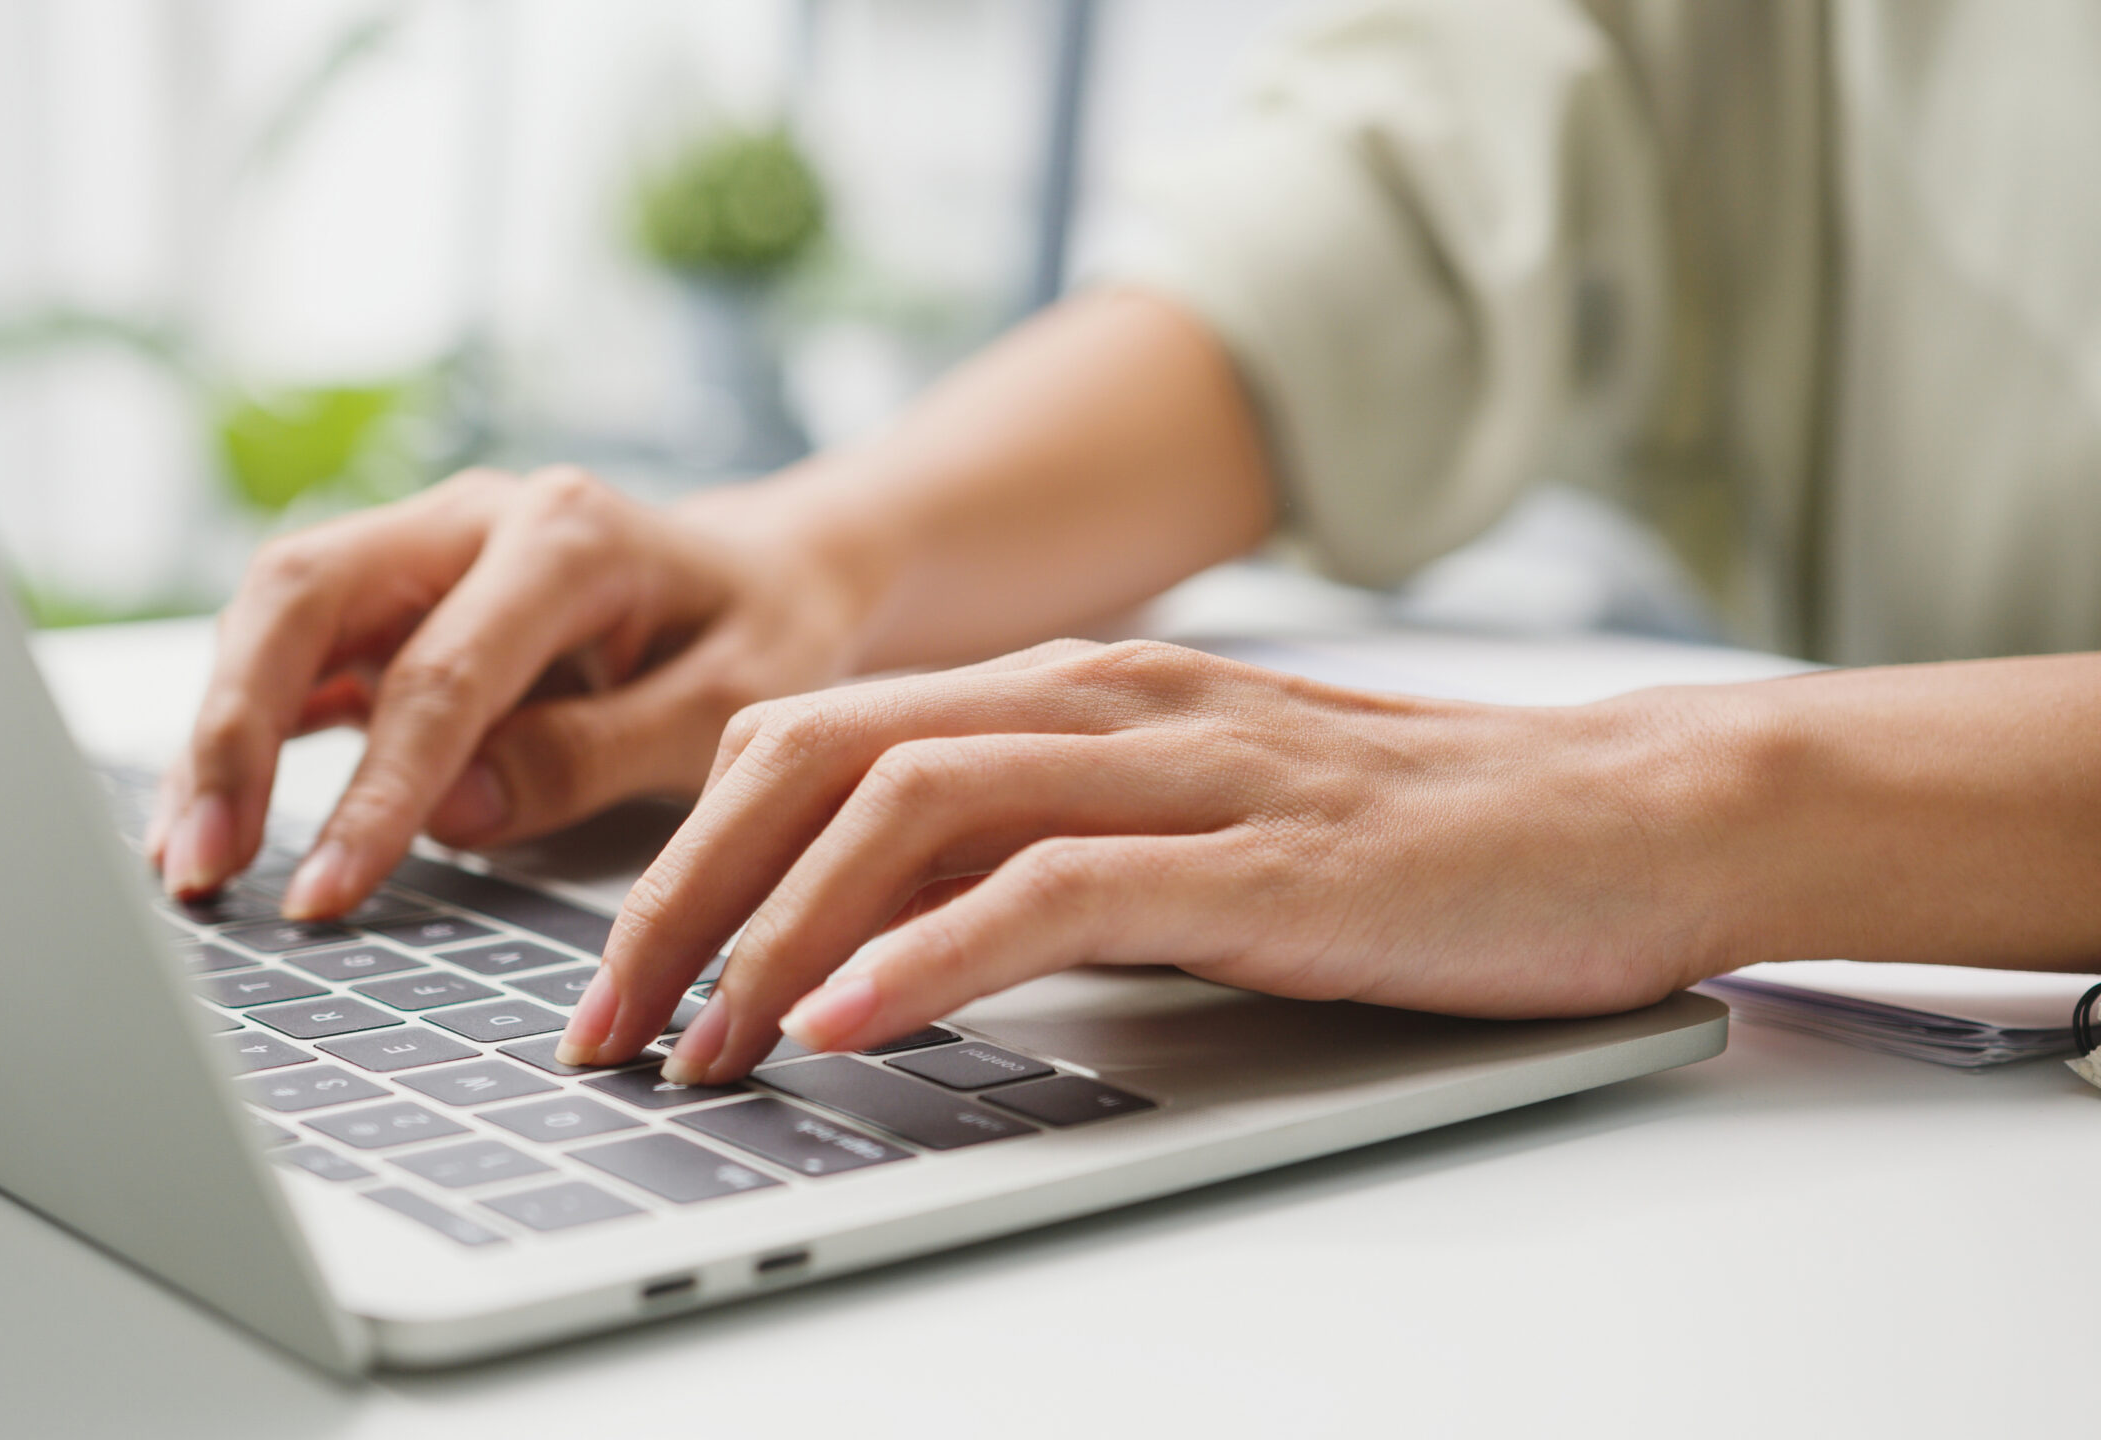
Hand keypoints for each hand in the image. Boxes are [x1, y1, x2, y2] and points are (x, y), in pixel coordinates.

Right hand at [149, 467, 871, 916]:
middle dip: (236, 734)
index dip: (376, 792)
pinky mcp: (391, 595)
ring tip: (183, 861)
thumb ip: (592, 754)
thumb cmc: (758, 638)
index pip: (441, 672)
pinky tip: (202, 822)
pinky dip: (239, 734)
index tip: (324, 893)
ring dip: (216, 735)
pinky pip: (289, 651)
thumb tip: (450, 812)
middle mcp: (471, 518)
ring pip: (273, 614)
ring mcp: (419, 546)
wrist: (765, 576)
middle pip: (305, 595)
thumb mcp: (726, 704)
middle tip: (203, 866)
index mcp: (565, 533)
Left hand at [557, 639, 1742, 1083]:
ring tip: (701, 1047)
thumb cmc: (1397, 842)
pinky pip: (1051, 885)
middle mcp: (1096, 702)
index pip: (811, 739)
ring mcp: (1177, 766)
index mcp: (1063, 692)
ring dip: (776, 934)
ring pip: (906, 808)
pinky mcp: (1258, 852)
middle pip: (815, 759)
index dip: (684, 854)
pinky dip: (930, 952)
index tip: (620, 978)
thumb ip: (1039, 854)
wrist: (1623, 813)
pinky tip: (849, 1023)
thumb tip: (879, 951)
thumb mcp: (1179, 827)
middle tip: (610, 1031)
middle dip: (682, 896)